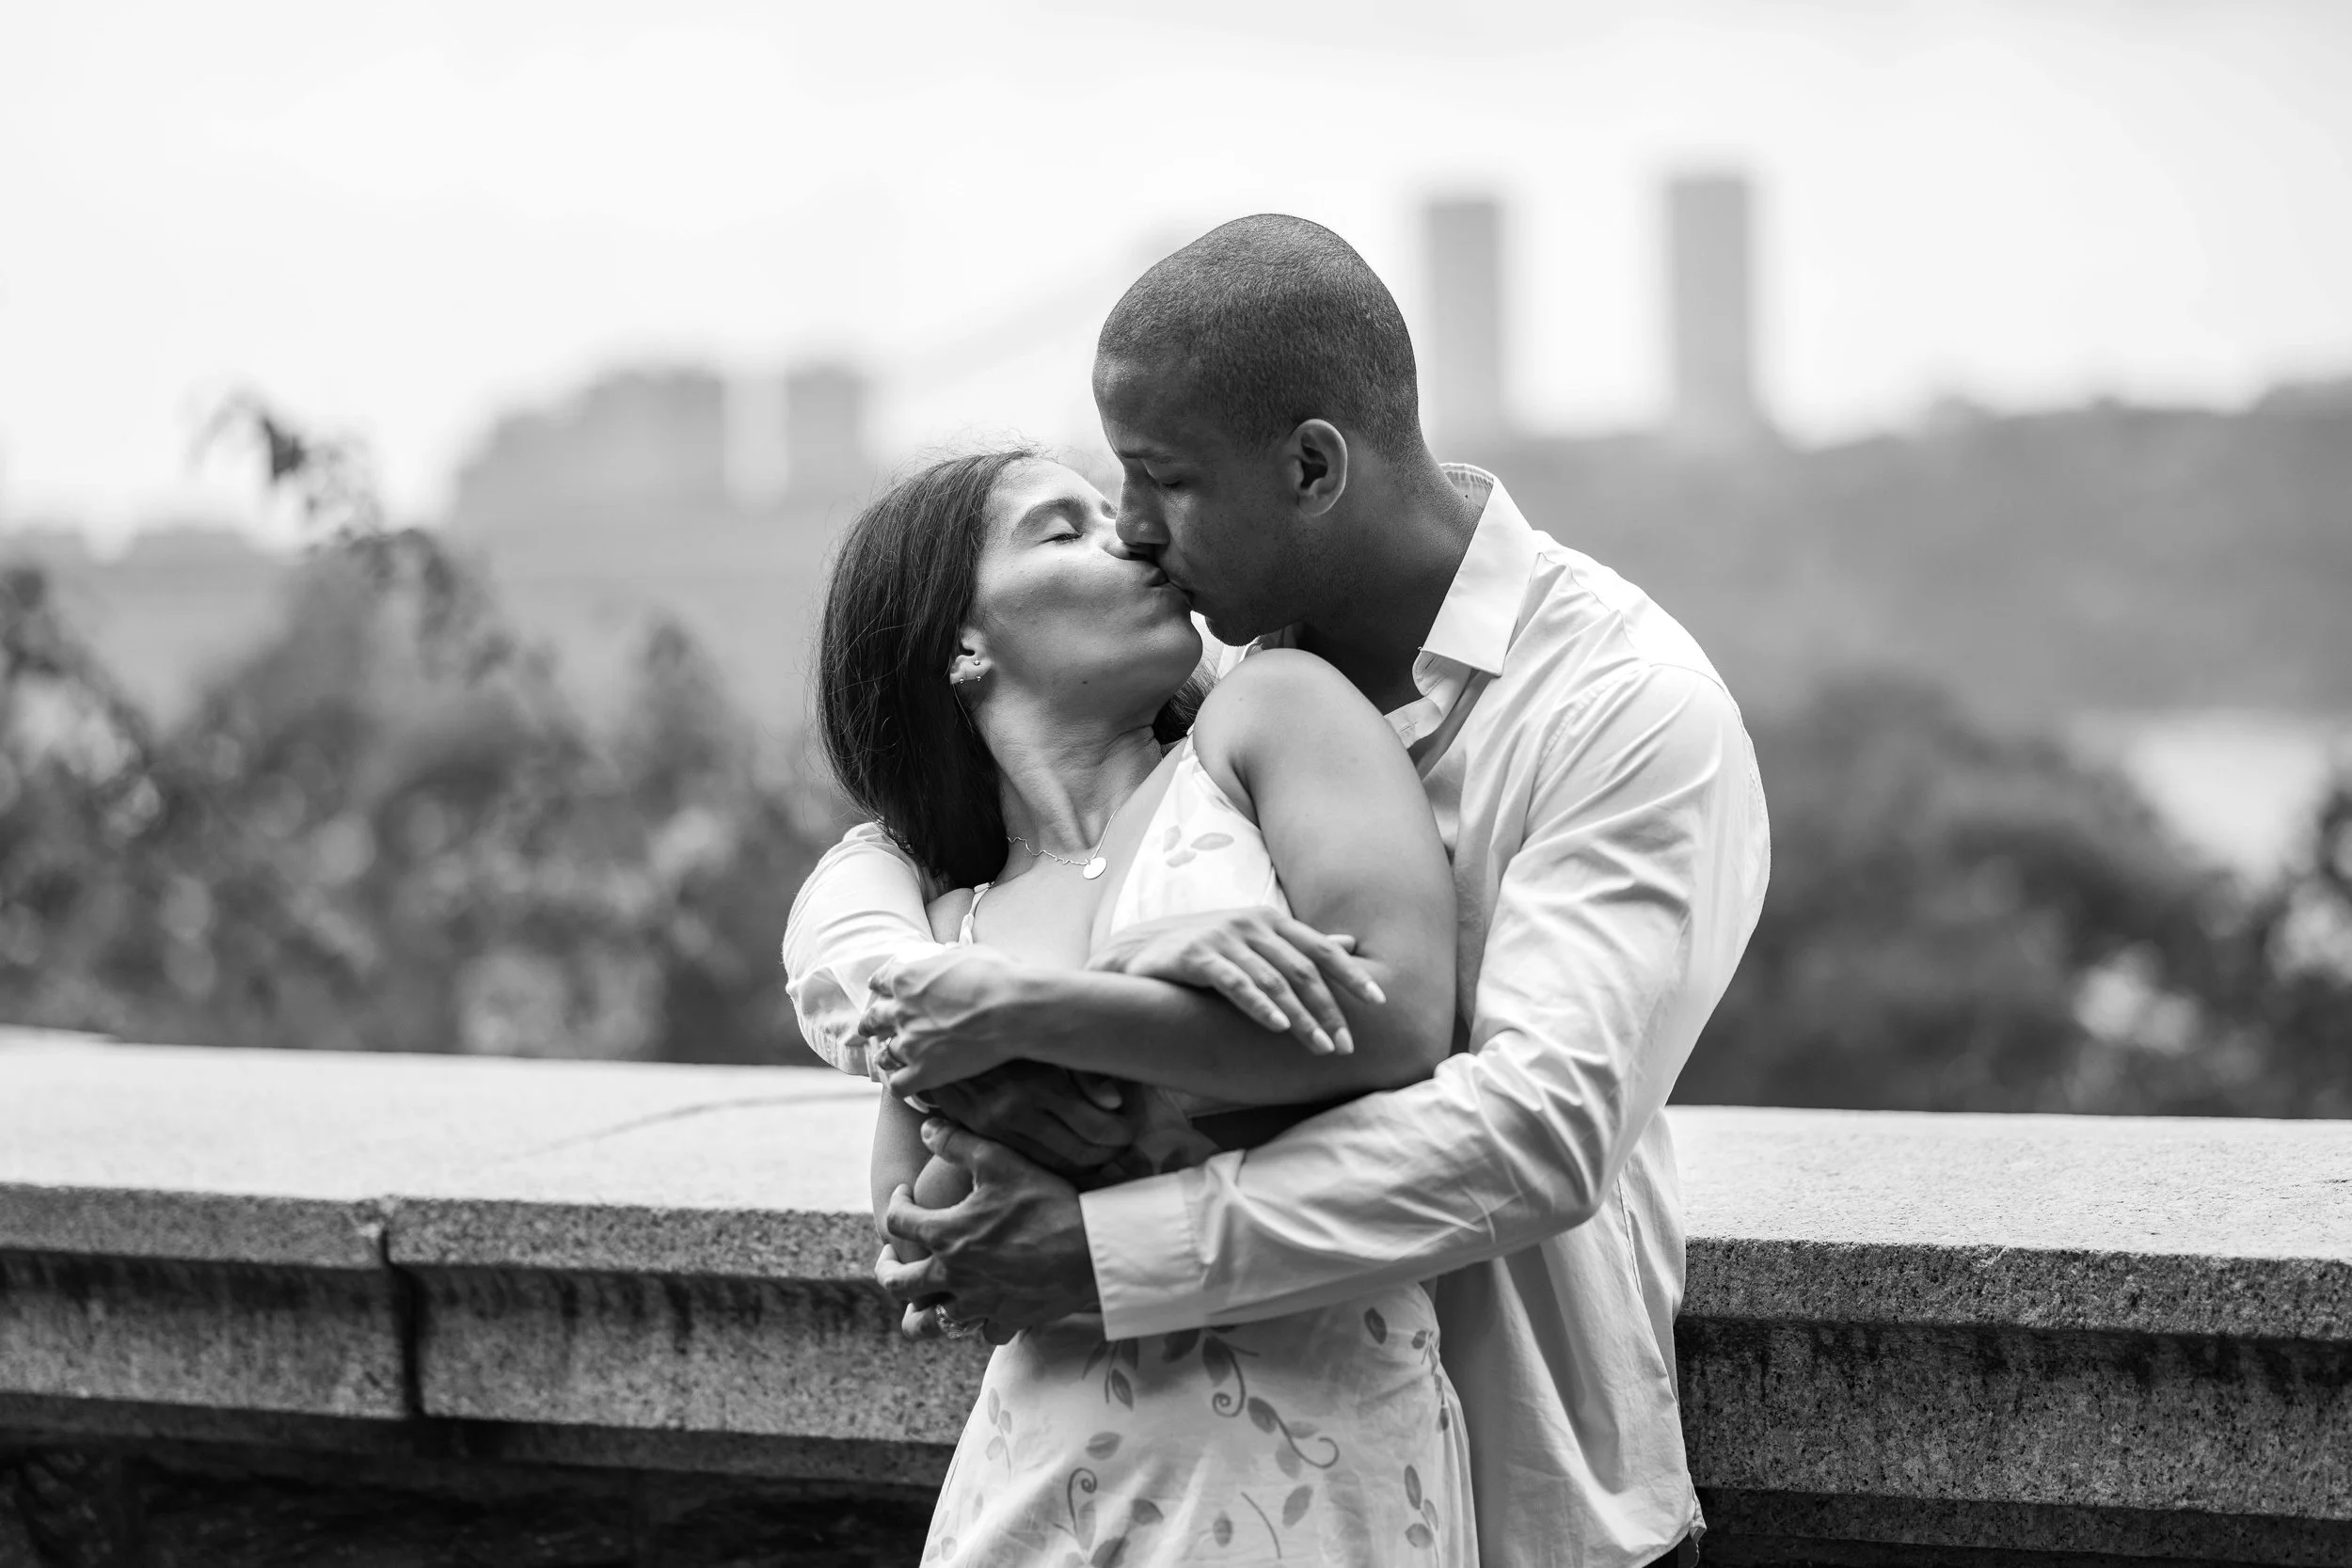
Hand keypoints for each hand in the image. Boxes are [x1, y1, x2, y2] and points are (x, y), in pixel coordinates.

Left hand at [860, 946, 1033, 1094]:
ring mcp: (910, 1044)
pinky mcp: (923, 1072)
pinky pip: (898, 1086)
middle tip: (872, 1027)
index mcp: (907, 979)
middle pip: (872, 1019)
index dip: (879, 986)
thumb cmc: (997, 977)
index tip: (880, 990)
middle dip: (871, 1023)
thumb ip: (950, 955)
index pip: (880, 982)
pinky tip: (909, 1082)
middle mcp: (900, 1011)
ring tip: (890, 1057)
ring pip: (884, 1054)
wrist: (1013, 1011)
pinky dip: (902, 1084)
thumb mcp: (970, 953)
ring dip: (886, 1054)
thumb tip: (948, 951)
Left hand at [878, 1119, 1099, 1333]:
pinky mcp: (1007, 1320)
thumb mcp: (999, 1161)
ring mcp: (979, 1305)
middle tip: (891, 1257)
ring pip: (929, 1325)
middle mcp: (954, 1277)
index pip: (897, 1222)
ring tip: (924, 1297)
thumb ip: (957, 1143)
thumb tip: (926, 1126)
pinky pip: (980, 1332)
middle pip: (897, 1286)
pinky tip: (984, 1306)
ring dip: (920, 1310)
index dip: (894, 1202)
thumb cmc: (1047, 1202)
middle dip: (886, 1270)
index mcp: (946, 1236)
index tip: (904, 1193)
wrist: (1092, 1250)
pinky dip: (977, 1322)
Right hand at [918, 1060, 1134, 1180]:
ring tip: (1103, 1152)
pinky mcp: (985, 1137)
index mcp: (1041, 1082)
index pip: (1097, 1127)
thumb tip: (1116, 1103)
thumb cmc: (1008, 1033)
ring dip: (1087, 1164)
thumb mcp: (1046, 1042)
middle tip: (1123, 1144)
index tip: (1130, 1127)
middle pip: (1081, 1152)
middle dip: (1110, 1153)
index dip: (1122, 1133)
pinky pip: (1032, 1163)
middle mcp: (1018, 1110)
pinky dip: (1058, 1166)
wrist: (945, 1039)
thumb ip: (1083, 1071)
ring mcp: (999, 1128)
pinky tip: (1073, 1157)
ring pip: (1058, 1165)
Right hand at [1088, 908, 1384, 1054]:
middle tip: (1346, 1046)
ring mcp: (1223, 938)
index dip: (1352, 975)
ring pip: (1273, 981)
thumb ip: (1300, 946)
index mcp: (1271, 921)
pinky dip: (1258, 1005)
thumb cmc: (1204, 951)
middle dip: (1329, 1010)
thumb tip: (1351, 943)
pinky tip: (1277, 1027)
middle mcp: (1251, 924)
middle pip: (1303, 970)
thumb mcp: (1255, 943)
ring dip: (1301, 1017)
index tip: (1380, 1003)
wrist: (1136, 952)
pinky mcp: (1195, 955)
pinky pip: (1234, 983)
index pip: (1321, 949)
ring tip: (1320, 1048)